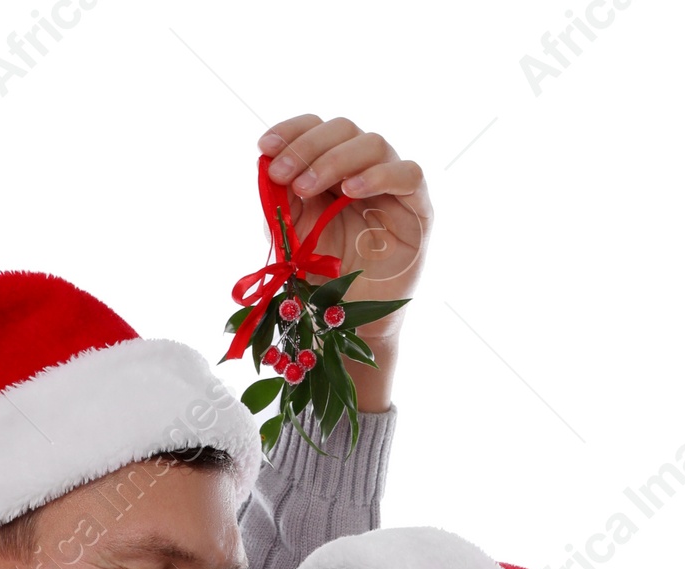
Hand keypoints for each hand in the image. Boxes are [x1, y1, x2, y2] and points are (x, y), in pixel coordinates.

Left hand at [255, 113, 433, 410]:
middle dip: (308, 147)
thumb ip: (281, 200)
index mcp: (333, 169)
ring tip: (306, 187)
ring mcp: (393, 187)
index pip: (318, 128)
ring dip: (335, 160)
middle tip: (283, 174)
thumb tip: (267, 161)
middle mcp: (364, 170)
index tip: (265, 147)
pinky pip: (409, 175)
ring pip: (374, 144)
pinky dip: (378, 176)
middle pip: (344, 129)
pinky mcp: (418, 210)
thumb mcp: (290, 234)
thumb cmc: (318, 280)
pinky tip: (350, 191)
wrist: (345, 324)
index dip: (293, 130)